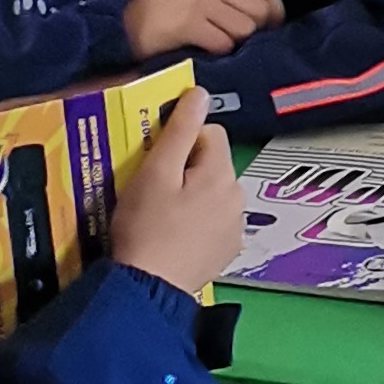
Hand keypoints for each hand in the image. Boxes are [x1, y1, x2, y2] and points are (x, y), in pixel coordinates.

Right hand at [109, 90, 244, 294]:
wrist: (147, 289)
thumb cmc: (145, 227)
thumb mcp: (155, 172)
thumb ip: (180, 129)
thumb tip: (201, 94)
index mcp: (223, 174)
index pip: (210, 132)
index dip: (181, 140)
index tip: (156, 161)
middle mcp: (238, 197)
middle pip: (213, 163)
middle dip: (186, 168)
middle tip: (154, 189)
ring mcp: (236, 226)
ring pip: (213, 191)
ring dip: (192, 194)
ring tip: (162, 214)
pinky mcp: (228, 250)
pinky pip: (214, 219)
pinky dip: (198, 220)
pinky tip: (175, 234)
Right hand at [123, 0, 287, 57]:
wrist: (127, 24)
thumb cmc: (169, 15)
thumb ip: (232, 0)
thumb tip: (269, 23)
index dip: (276, 11)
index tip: (271, 30)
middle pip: (259, 11)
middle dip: (256, 33)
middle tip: (241, 44)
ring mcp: (201, 1)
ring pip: (244, 29)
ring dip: (235, 44)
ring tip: (218, 46)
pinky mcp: (189, 22)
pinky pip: (223, 43)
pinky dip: (218, 53)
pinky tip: (205, 51)